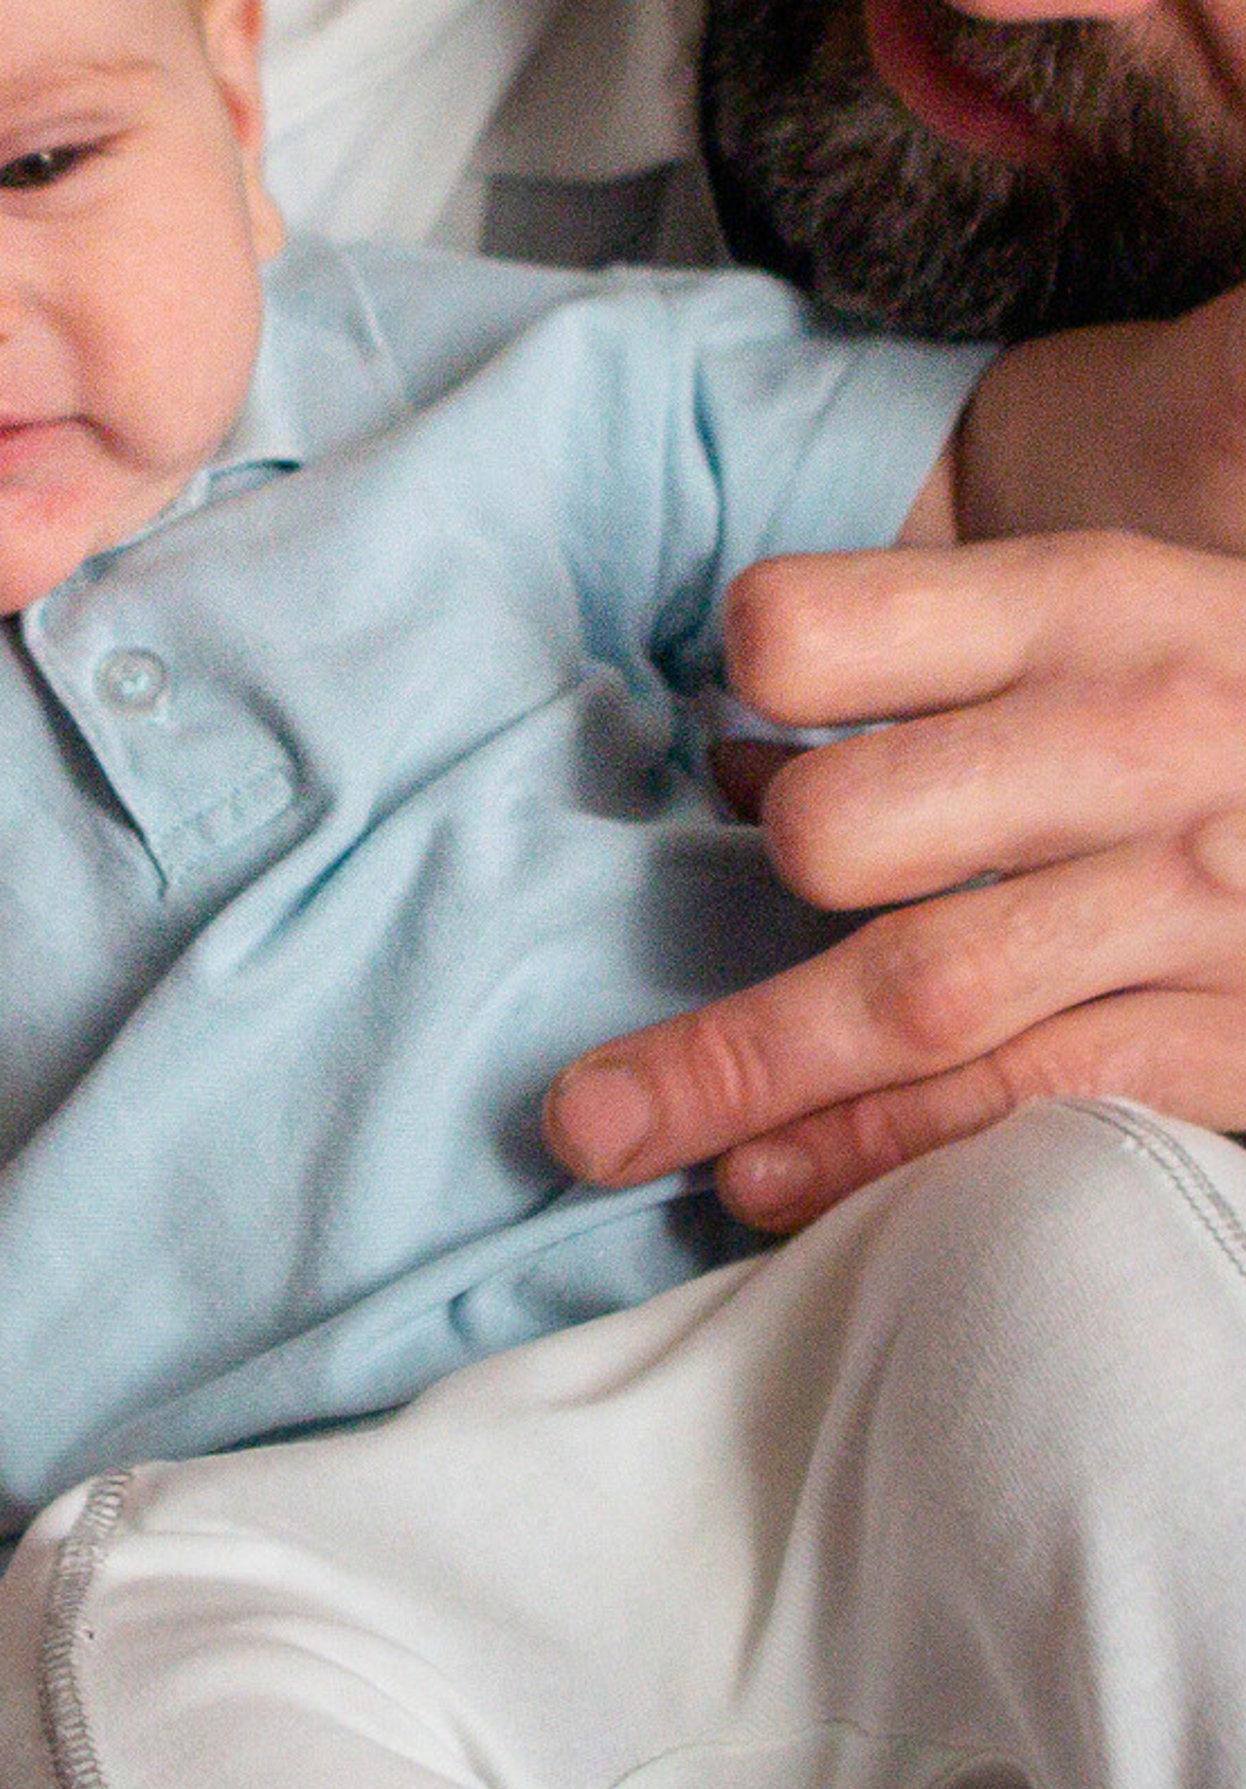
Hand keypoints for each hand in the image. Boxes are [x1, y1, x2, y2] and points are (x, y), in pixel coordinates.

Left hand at [546, 530, 1245, 1230]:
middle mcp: (1128, 739)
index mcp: (1082, 604)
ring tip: (604, 1129)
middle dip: (737, 905)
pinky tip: (767, 1184)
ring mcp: (1185, 896)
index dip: (747, 678)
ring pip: (909, 990)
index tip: (713, 731)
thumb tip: (734, 762)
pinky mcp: (1226, 1030)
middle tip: (642, 964)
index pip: (816, 624)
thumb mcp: (1132, 608)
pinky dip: (876, 1152)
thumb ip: (946, 656)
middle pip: (846, 827)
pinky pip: (1016, 1099)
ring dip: (735, 1072)